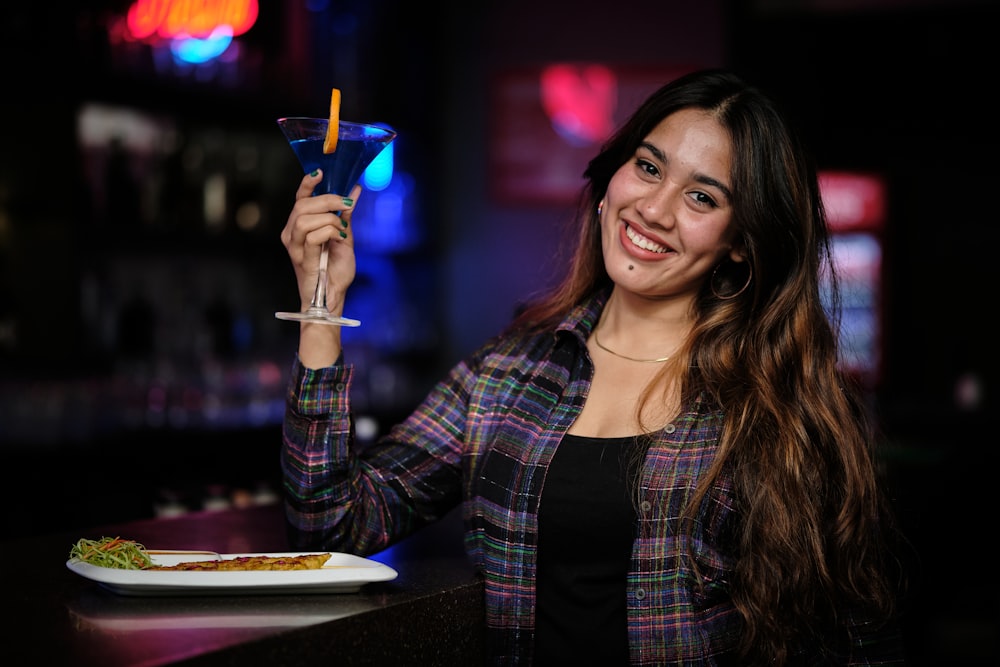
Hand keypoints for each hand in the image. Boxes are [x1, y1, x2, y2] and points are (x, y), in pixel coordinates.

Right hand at [280, 170, 361, 314]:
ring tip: (341, 229)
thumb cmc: (335, 270)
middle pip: (302, 205)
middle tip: (346, 204)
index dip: (307, 184)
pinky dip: (329, 232)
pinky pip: (313, 237)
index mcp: (300, 227)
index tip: (320, 172)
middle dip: (327, 200)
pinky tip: (339, 238)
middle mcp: (292, 234)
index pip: (299, 199)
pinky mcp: (301, 259)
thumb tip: (354, 191)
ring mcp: (294, 247)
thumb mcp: (344, 237)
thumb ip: (345, 215)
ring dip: (329, 219)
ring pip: (304, 218)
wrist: (334, 296)